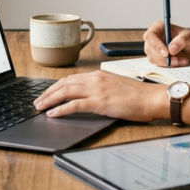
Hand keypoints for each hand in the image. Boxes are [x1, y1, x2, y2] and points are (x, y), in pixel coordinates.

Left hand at [32, 71, 164, 121]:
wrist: (153, 98)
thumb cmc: (139, 95)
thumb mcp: (116, 87)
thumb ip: (102, 88)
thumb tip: (89, 97)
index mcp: (99, 75)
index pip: (70, 78)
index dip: (55, 86)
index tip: (46, 93)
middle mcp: (95, 79)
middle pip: (64, 83)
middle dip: (47, 93)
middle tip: (37, 102)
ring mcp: (97, 90)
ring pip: (65, 92)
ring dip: (49, 100)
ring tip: (39, 108)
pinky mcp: (100, 102)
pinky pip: (74, 105)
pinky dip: (61, 109)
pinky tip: (52, 114)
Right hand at [143, 20, 189, 66]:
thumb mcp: (189, 36)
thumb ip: (181, 40)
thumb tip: (171, 49)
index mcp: (159, 27)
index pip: (150, 35)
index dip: (156, 45)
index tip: (166, 53)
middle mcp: (154, 37)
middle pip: (149, 49)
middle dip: (163, 57)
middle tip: (176, 60)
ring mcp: (154, 48)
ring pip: (153, 58)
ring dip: (167, 62)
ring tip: (182, 60)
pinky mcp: (157, 57)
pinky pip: (158, 64)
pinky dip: (169, 65)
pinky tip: (179, 62)